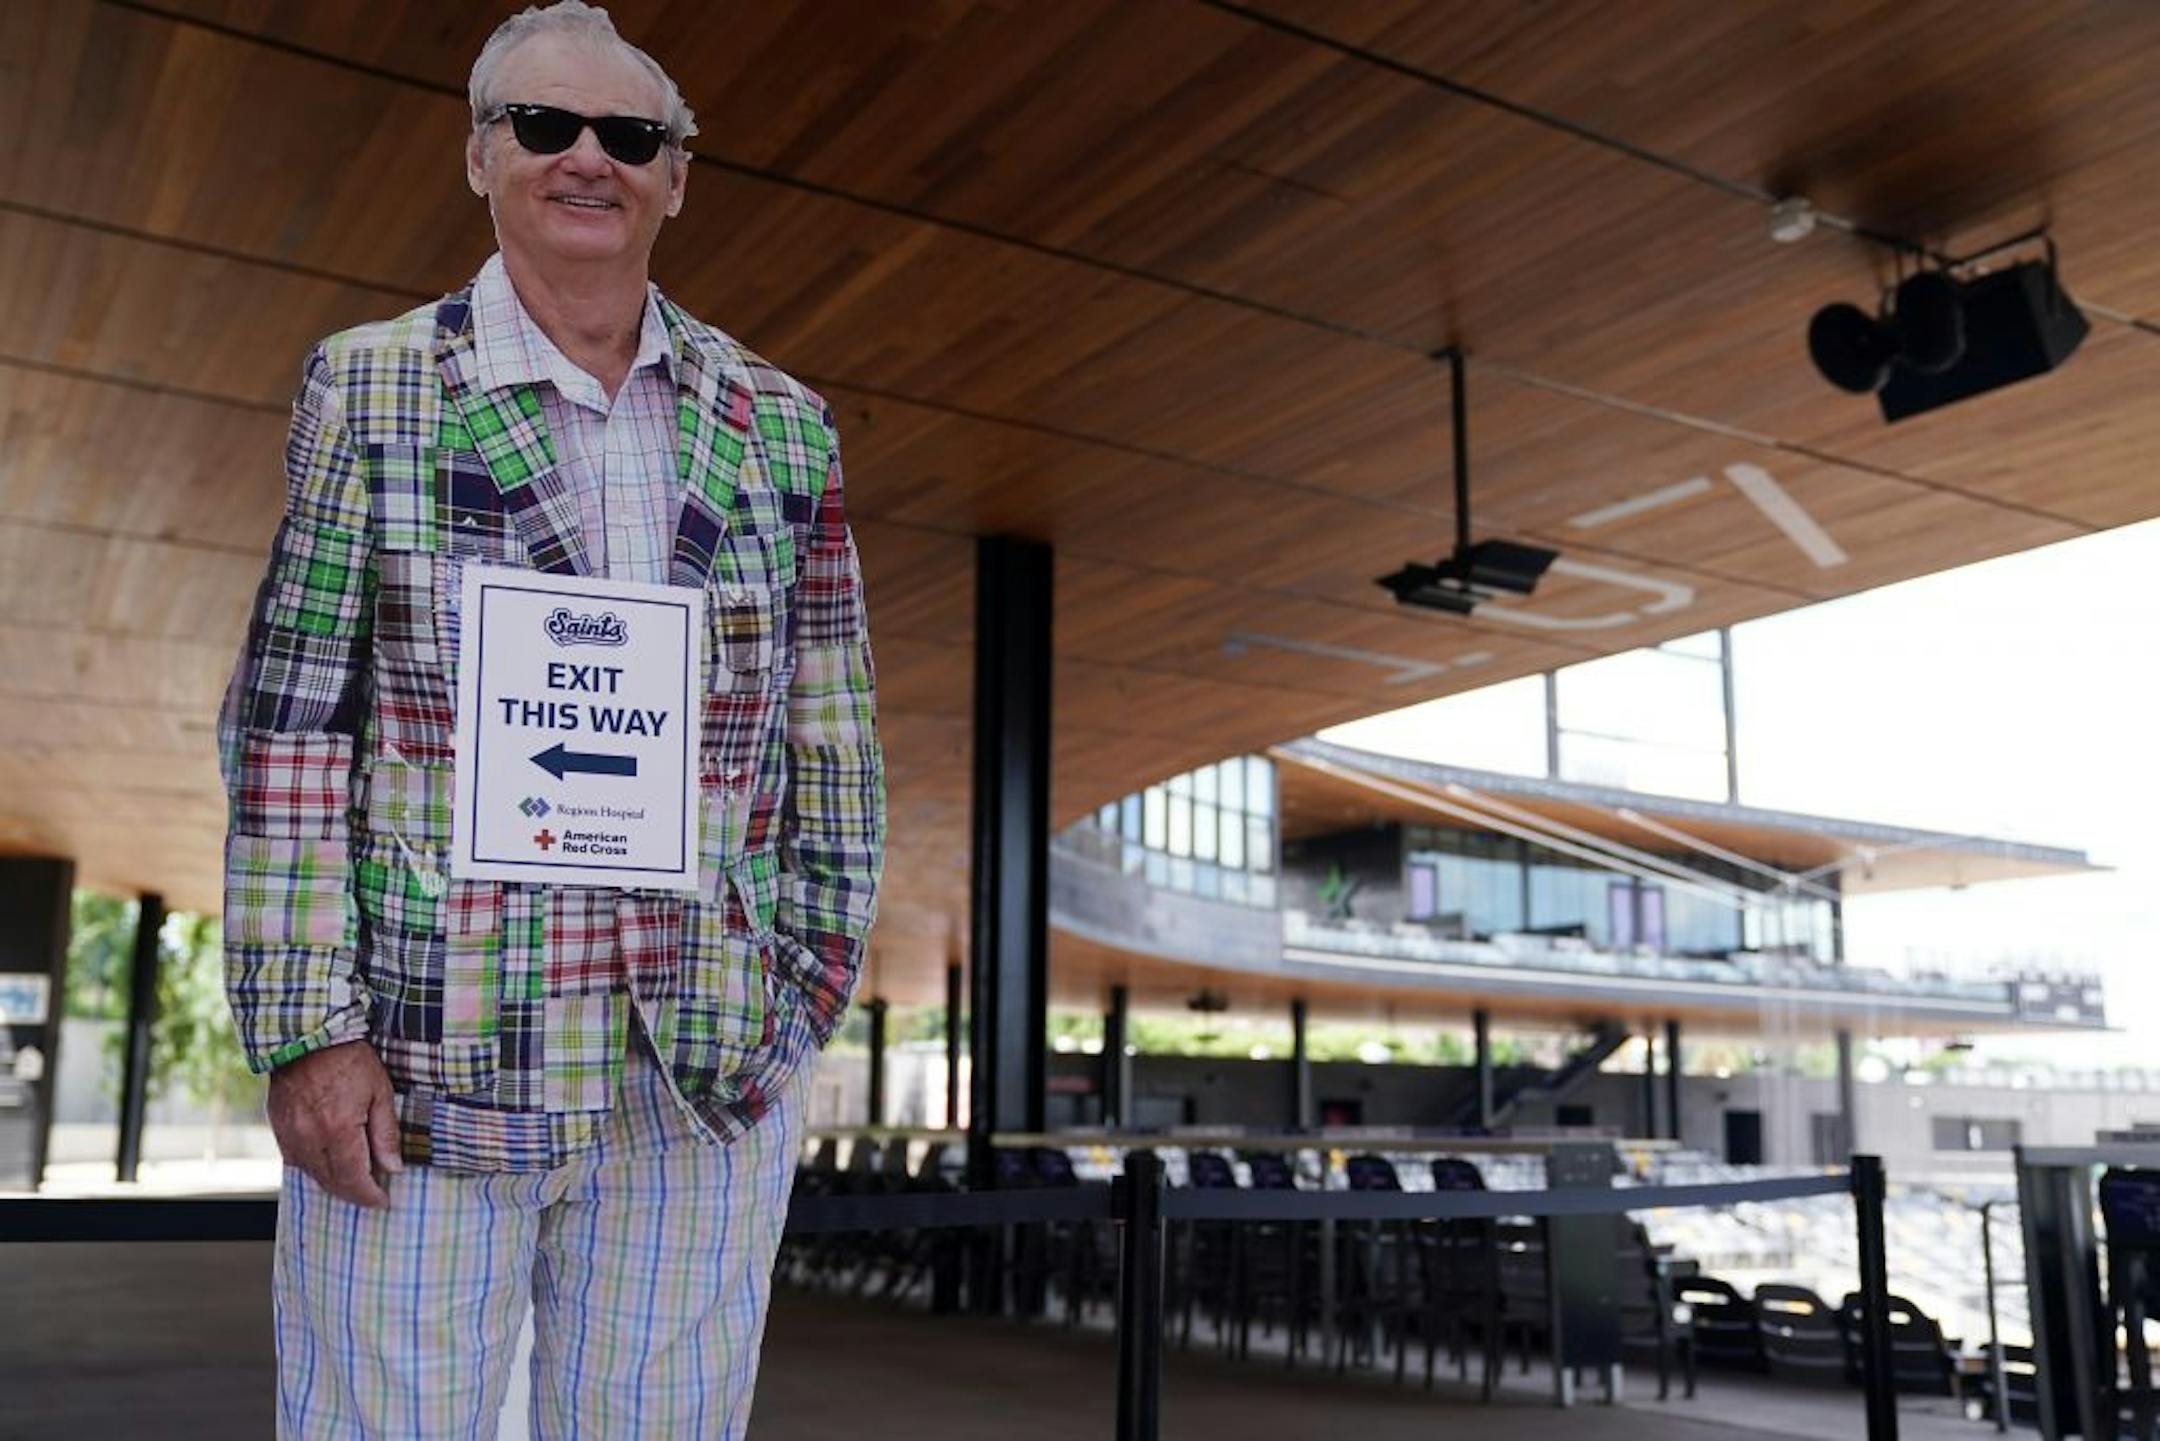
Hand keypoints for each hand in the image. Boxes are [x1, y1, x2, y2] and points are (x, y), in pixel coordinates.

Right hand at [267, 1039, 402, 1208]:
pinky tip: (328, 1162)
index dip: (369, 1195)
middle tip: (371, 1192)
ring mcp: (290, 1135)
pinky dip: (314, 1167)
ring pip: (312, 1174)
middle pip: (332, 1182)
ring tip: (354, 1179)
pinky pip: (295, 1160)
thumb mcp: (381, 1093)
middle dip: (353, 1192)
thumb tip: (393, 1167)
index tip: (382, 1201)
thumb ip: (386, 1134)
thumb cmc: (349, 1061)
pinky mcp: (278, 1128)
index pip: (353, 1179)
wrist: (308, 1037)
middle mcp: (310, 1139)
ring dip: (334, 1182)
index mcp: (338, 1131)